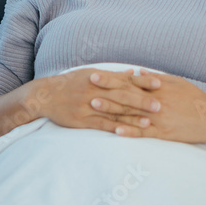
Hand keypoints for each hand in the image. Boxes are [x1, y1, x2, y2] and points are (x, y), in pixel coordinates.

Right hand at [24, 68, 162, 134]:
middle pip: (122, 96)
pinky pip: (101, 124)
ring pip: (113, 112)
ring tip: (148, 122)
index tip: (159, 84)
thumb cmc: (70, 83)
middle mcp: (94, 90)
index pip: (124, 80)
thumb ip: (113, 75)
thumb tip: (133, 72)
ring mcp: (88, 106)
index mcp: (98, 77)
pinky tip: (127, 132)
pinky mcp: (82, 120)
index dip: (142, 83)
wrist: (45, 95)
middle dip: (141, 101)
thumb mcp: (90, 73)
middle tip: (159, 105)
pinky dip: (115, 128)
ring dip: (132, 117)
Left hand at [90, 71, 205, 143]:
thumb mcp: (176, 82)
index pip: (129, 82)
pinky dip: (130, 132)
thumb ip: (154, 78)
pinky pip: (144, 133)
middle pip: (126, 96)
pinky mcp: (163, 134)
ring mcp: (159, 119)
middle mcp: (156, 102)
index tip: (94, 75)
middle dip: (106, 91)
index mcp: (157, 88)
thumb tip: (136, 72)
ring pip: (131, 114)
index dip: (111, 79)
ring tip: (94, 106)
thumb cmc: (194, 98)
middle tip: (87, 87)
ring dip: (111, 110)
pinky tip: (115, 131)